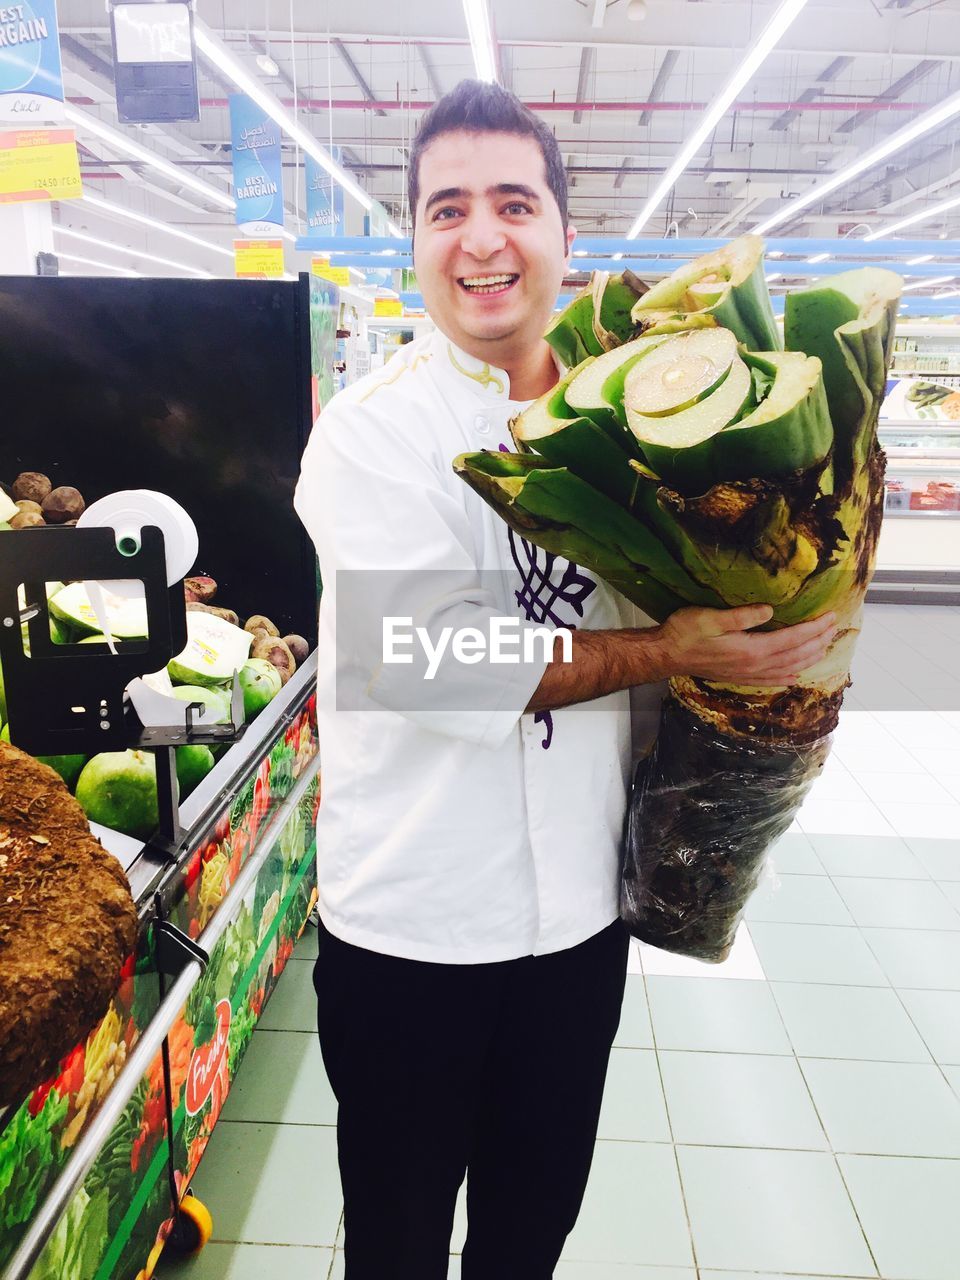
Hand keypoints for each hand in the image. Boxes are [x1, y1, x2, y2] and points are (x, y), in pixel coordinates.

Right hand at [654, 604, 836, 685]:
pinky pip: (771, 680)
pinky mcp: (739, 677)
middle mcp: (754, 665)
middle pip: (795, 654)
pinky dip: (787, 677)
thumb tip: (769, 610)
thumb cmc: (685, 632)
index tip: (831, 617)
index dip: (814, 628)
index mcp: (751, 649)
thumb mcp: (711, 618)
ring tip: (824, 647)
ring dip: (809, 658)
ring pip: (788, 668)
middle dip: (818, 641)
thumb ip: (742, 616)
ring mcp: (747, 674)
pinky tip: (795, 676)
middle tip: (835, 628)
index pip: (792, 638)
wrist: (667, 654)